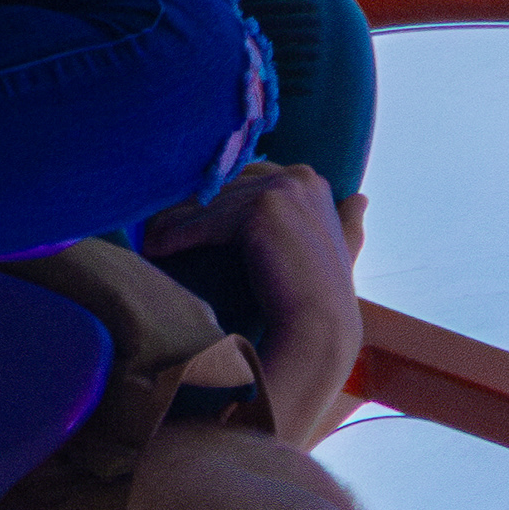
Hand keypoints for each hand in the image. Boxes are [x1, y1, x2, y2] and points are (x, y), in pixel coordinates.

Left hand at [143, 162, 366, 445]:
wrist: (320, 332)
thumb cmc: (320, 299)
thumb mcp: (337, 252)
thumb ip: (345, 223)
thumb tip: (360, 197)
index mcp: (311, 180)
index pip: (245, 180)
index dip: (213, 200)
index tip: (182, 216)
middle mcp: (300, 177)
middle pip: (225, 188)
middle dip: (188, 208)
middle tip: (153, 226)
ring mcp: (284, 190)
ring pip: (211, 205)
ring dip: (174, 223)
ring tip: (149, 238)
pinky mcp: (263, 209)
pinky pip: (207, 221)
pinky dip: (178, 236)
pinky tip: (155, 248)